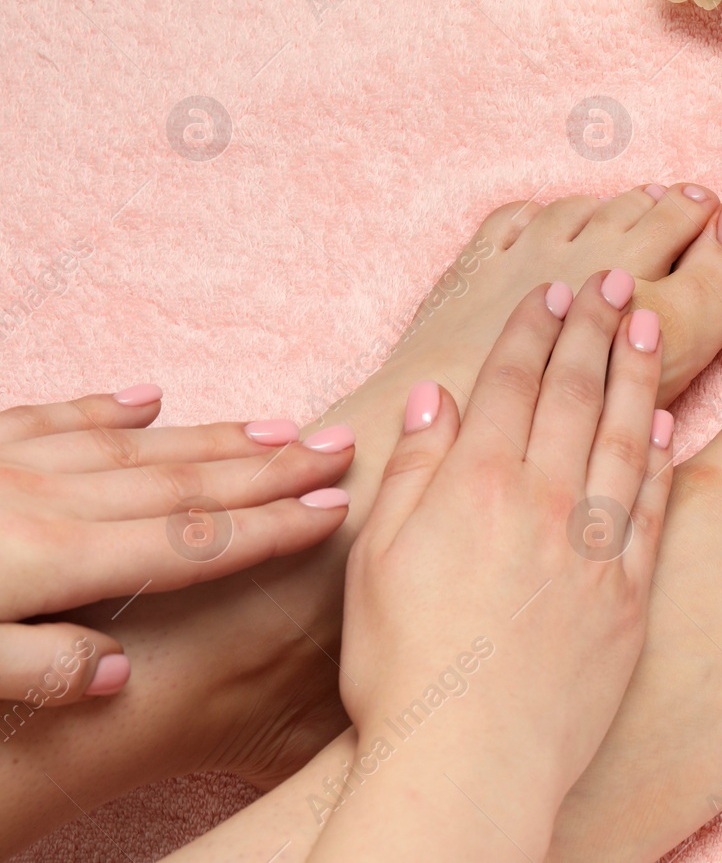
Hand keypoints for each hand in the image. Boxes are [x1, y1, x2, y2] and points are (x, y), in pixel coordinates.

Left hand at [0, 384, 355, 703]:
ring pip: (137, 447)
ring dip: (215, 439)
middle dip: (272, 469)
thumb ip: (39, 670)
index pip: (191, 544)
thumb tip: (122, 673)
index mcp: (53, 561)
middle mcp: (48, 502)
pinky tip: (150, 399)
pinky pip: (55, 418)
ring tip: (279, 427)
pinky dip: (109, 408)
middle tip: (338, 446)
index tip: (336, 509)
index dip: (272, 528)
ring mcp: (12, 466)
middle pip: (185, 483)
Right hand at [311, 274, 671, 861]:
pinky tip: (667, 424)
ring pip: (624, 435)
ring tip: (645, 324)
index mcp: (478, 486)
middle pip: (576, 393)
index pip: (514, 382)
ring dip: (637, 373)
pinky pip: (652, 505)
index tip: (553, 290)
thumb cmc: (406, 670)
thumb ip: (415, 471)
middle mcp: (546, 502)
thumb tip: (439, 399)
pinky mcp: (631, 592)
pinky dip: (660, 457)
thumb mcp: (378, 561)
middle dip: (593, 328)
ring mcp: (596, 546)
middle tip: (612, 282)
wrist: (473, 760)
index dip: (535, 328)